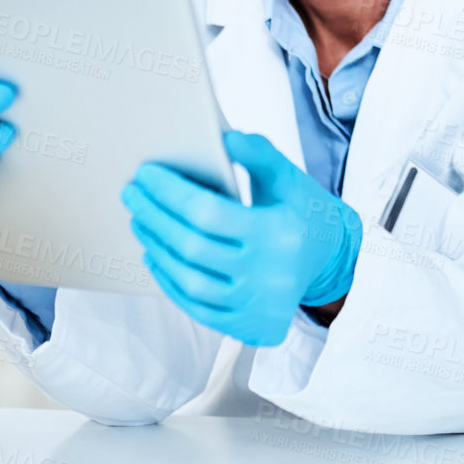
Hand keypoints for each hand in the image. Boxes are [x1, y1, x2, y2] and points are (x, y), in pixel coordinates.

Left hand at [122, 130, 361, 346]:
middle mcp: (268, 275)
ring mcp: (257, 306)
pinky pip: (196, 307)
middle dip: (153, 216)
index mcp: (278, 233)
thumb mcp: (288, 177)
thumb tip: (222, 137)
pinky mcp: (249, 325)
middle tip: (132, 194)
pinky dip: (170, 281)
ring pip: (188, 281)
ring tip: (140, 221)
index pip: (208, 213)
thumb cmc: (302, 211)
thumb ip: (258, 153)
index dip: (170, 192)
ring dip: (156, 248)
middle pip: (191, 247)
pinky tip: (156, 255)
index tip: (146, 173)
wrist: (331, 260)